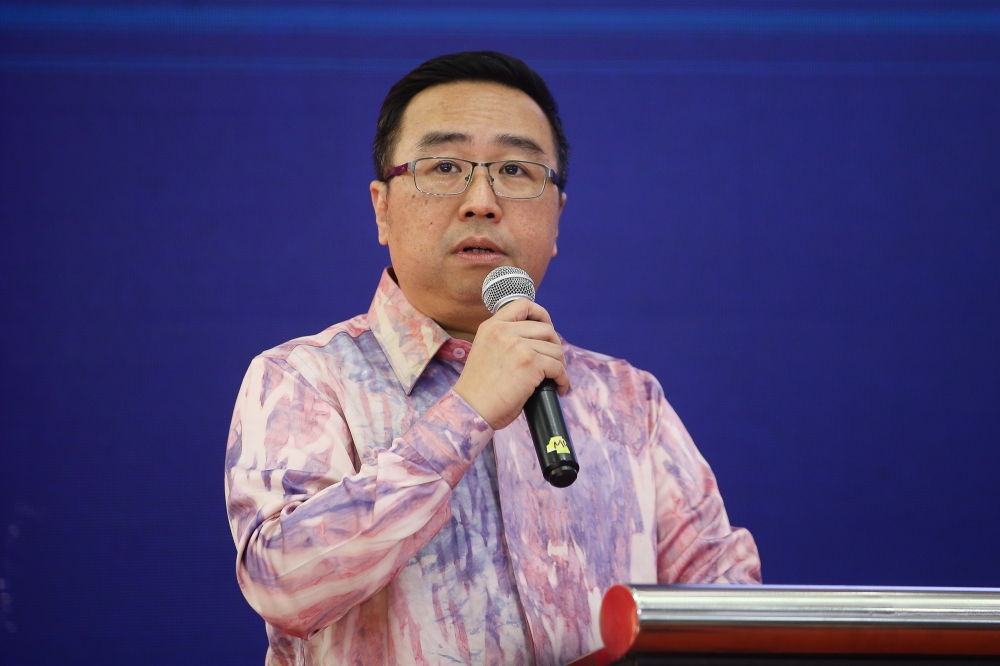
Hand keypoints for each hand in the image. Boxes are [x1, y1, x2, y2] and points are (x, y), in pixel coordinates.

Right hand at [452, 298, 569, 429]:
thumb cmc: (478, 390)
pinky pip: (558, 367)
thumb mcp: (485, 351)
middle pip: (546, 329)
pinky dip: (563, 379)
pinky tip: (559, 388)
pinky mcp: (530, 363)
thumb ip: (504, 340)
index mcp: (492, 326)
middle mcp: (504, 331)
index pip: (523, 305)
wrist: (471, 409)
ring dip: (560, 366)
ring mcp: (518, 346)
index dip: (541, 314)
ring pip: (555, 350)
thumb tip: (535, 342)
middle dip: (555, 346)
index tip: (547, 326)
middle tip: (553, 362)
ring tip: (556, 379)